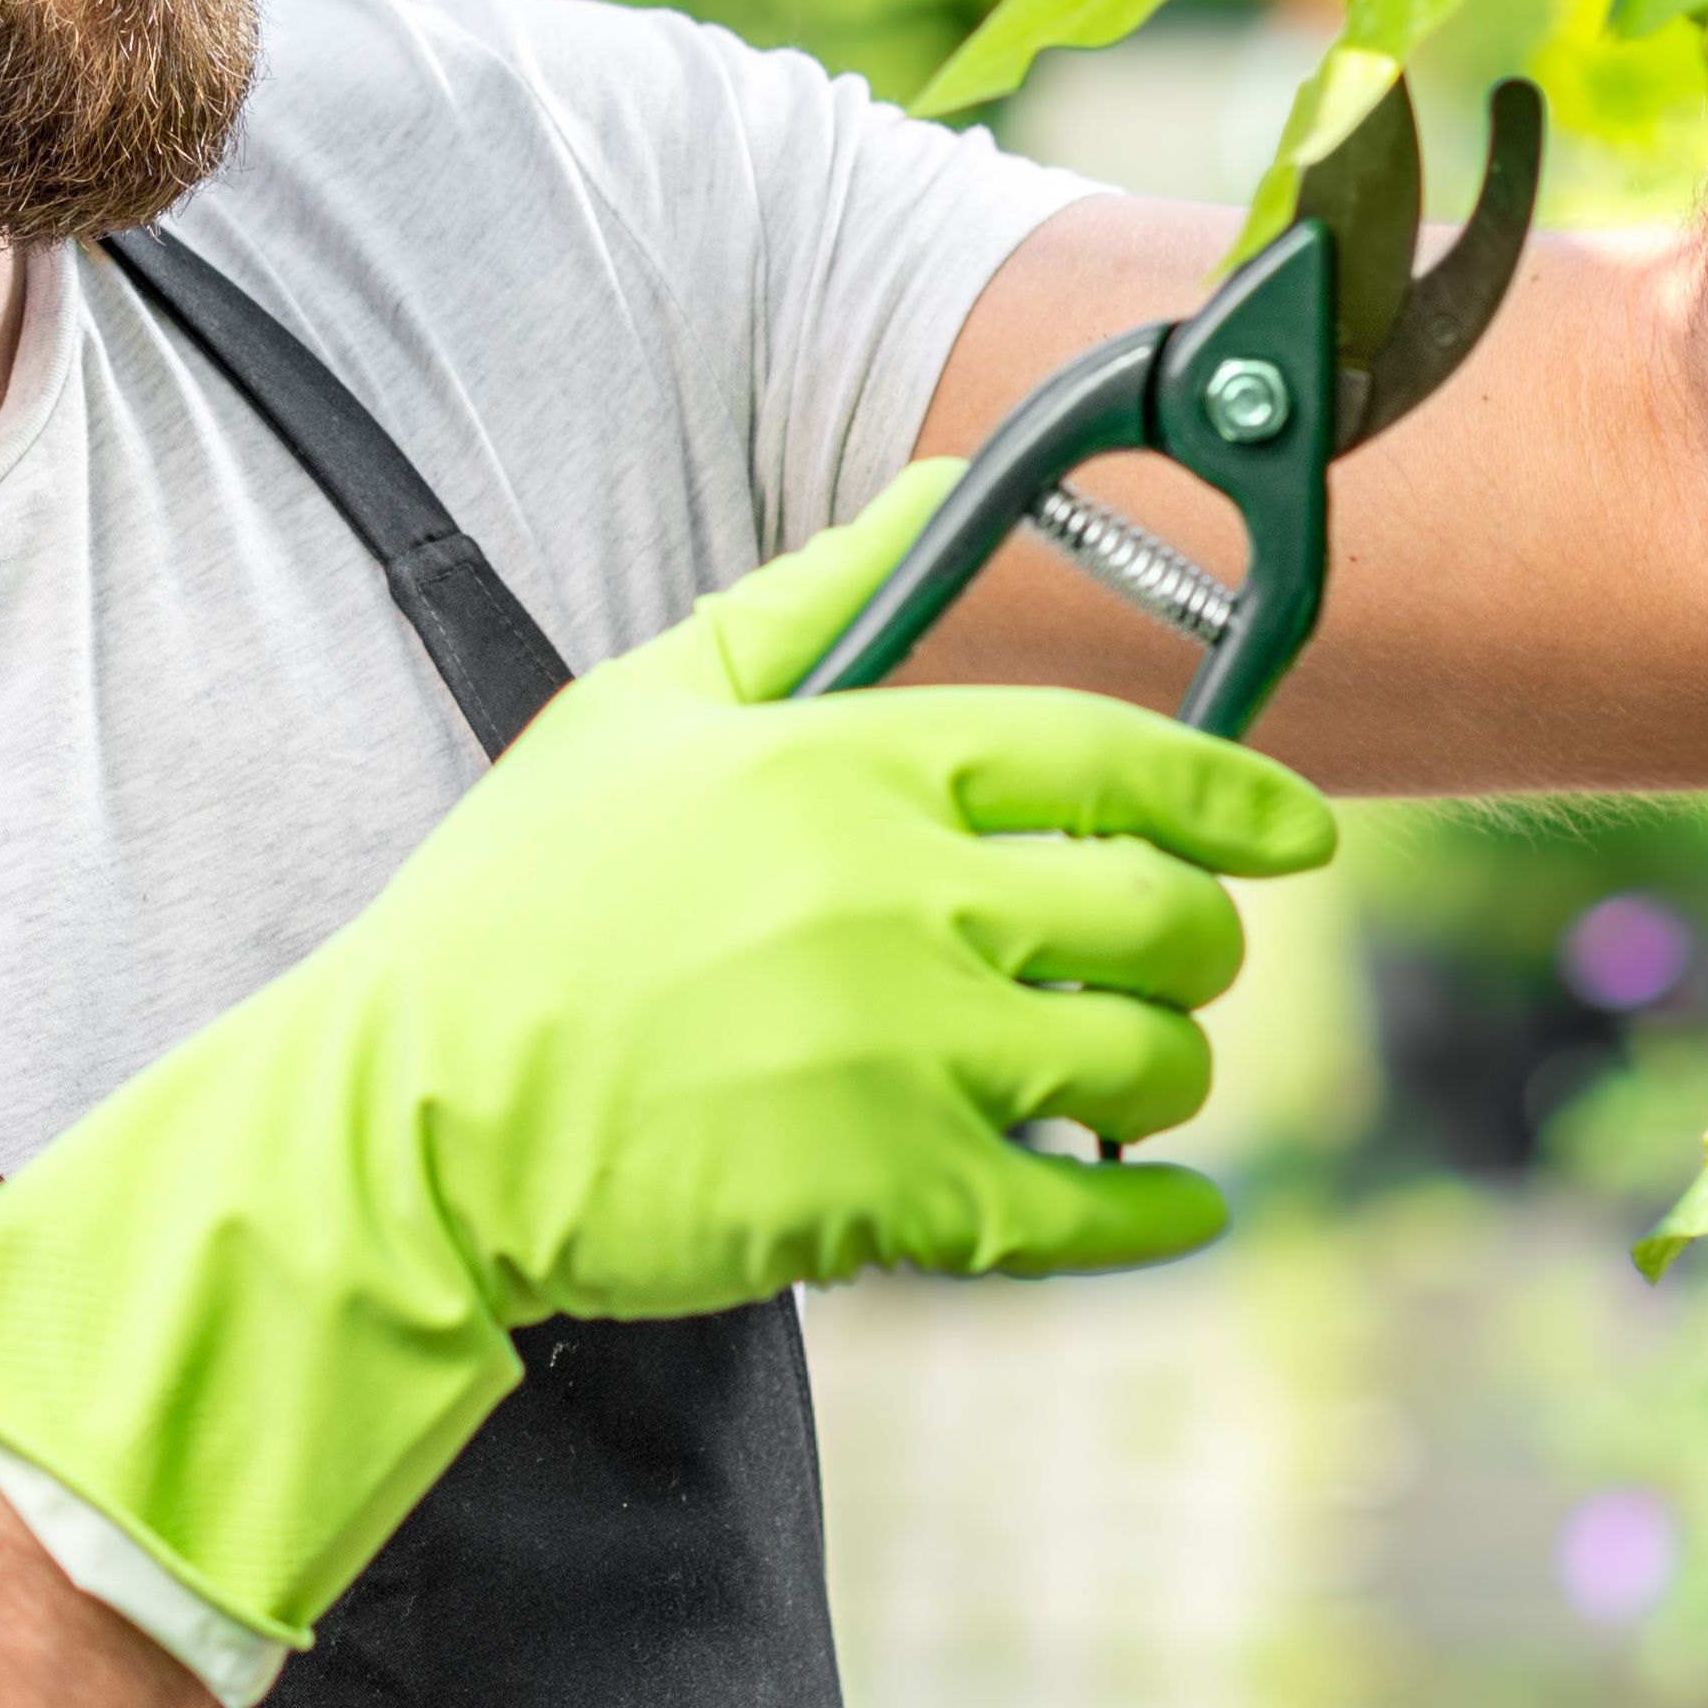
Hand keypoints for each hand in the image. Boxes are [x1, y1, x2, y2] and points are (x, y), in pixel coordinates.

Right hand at [0, 465, 1335, 1651]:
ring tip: (1117, 1080)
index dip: (1235, 796)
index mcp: (849, 767)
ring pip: (1148, 1065)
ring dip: (1163, 1075)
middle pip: (1161, 918)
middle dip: (1197, 944)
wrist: (413, 1117)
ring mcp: (899, 1055)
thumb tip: (944, 489)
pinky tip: (1169, 1208)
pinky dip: (1157, 1218)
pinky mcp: (885, 1197)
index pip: (1110, 760)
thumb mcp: (642, 707)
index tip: (1295, 832)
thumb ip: (817, 597)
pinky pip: (1092, 1216)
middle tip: (1170, 963)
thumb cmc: (521, 909)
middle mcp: (897, 902)